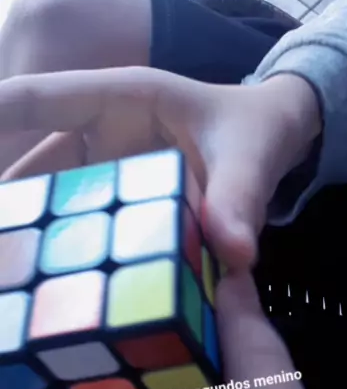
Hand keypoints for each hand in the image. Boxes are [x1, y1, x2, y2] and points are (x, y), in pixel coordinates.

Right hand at [0, 67, 320, 268]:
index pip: (40, 97)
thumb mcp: (253, 154)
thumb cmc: (258, 128)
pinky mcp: (119, 208)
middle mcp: (102, 134)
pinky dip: (56, 254)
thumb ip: (242, 197)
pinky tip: (38, 290)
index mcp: (124, 99)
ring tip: (9, 272)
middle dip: (5, 198)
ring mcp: (106, 173)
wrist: (277, 141)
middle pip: (31, 159)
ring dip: (21, 232)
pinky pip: (78, 229)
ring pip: (48, 199)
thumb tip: (234, 254)